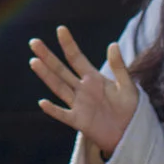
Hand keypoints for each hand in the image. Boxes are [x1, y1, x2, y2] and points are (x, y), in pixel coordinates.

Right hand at [30, 26, 140, 158]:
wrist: (130, 134)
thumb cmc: (130, 109)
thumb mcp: (127, 86)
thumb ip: (119, 67)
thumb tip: (113, 44)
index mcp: (93, 78)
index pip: (76, 58)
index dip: (69, 44)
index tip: (60, 29)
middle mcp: (82, 89)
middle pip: (61, 70)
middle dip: (48, 56)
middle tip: (34, 42)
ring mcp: (79, 104)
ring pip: (59, 87)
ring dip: (46, 75)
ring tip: (34, 61)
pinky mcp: (79, 121)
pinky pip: (63, 115)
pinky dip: (53, 110)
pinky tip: (43, 102)